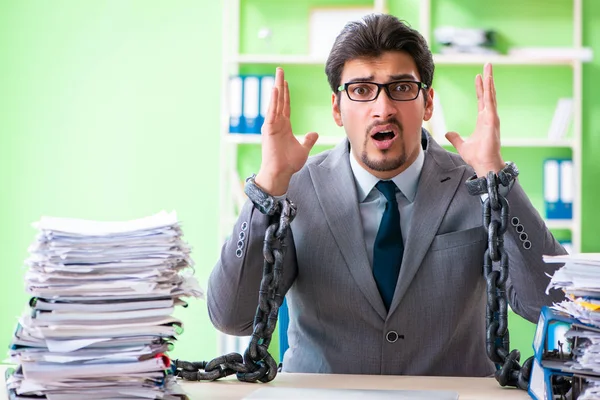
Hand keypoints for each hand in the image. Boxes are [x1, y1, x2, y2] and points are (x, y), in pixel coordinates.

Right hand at [255, 67, 318, 194]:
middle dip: (280, 84)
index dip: (286, 93)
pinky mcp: (269, 130)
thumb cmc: (289, 163)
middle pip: (279, 100)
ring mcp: (272, 126)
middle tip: (280, 70)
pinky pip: (272, 112)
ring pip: (275, 103)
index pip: (285, 105)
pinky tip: (275, 90)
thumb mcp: (303, 149)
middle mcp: (277, 123)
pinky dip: (273, 101)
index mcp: (284, 126)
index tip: (285, 81)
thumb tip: (314, 133)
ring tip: (278, 74)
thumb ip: (308, 140)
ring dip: (276, 88)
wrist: (281, 173)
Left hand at [445, 63, 504, 176]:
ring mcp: (492, 117)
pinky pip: (490, 102)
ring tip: (488, 68)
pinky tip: (489, 81)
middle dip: (487, 79)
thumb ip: (455, 137)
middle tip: (487, 65)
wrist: (484, 164)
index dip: (480, 88)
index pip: (481, 100)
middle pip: (488, 94)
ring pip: (490, 95)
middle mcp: (489, 116)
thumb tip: (448, 132)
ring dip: (490, 81)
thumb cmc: (477, 156)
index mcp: (483, 120)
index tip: (478, 77)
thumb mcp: (461, 144)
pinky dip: (489, 91)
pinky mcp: (492, 120)